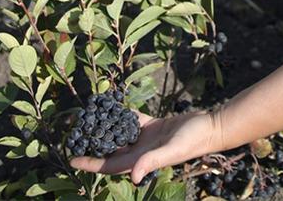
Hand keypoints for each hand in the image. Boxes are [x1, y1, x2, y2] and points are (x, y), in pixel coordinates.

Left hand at [70, 111, 218, 183]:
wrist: (210, 127)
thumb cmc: (193, 140)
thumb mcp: (172, 150)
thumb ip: (152, 161)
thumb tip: (133, 177)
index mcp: (140, 160)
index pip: (109, 165)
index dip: (90, 163)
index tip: (72, 159)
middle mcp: (140, 151)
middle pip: (110, 151)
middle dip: (93, 146)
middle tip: (75, 136)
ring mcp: (146, 138)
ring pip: (119, 135)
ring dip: (105, 129)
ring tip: (89, 119)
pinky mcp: (153, 125)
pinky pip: (132, 120)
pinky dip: (122, 114)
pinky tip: (112, 105)